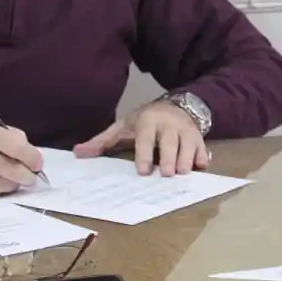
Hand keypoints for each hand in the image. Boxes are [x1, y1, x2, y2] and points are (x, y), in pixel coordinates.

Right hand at [0, 119, 43, 200]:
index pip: (16, 146)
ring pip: (3, 185)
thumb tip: (31, 153)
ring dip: (12, 184)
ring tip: (11, 179)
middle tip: (31, 177)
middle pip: (12, 170)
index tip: (38, 163)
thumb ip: (6, 136)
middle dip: (27, 176)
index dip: (32, 157)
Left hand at [73, 100, 208, 175]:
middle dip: (170, 158)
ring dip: (187, 159)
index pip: (146, 137)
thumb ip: (103, 142)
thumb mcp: (123, 127)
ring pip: (189, 145)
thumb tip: (78, 153)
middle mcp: (169, 124)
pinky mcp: (199, 137)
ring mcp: (186, 130)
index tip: (143, 171)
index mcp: (148, 121)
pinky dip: (202, 158)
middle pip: (171, 141)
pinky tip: (200, 168)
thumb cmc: (145, 121)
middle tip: (168, 174)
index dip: (145, 154)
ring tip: (183, 173)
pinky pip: (203, 148)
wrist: (176, 106)